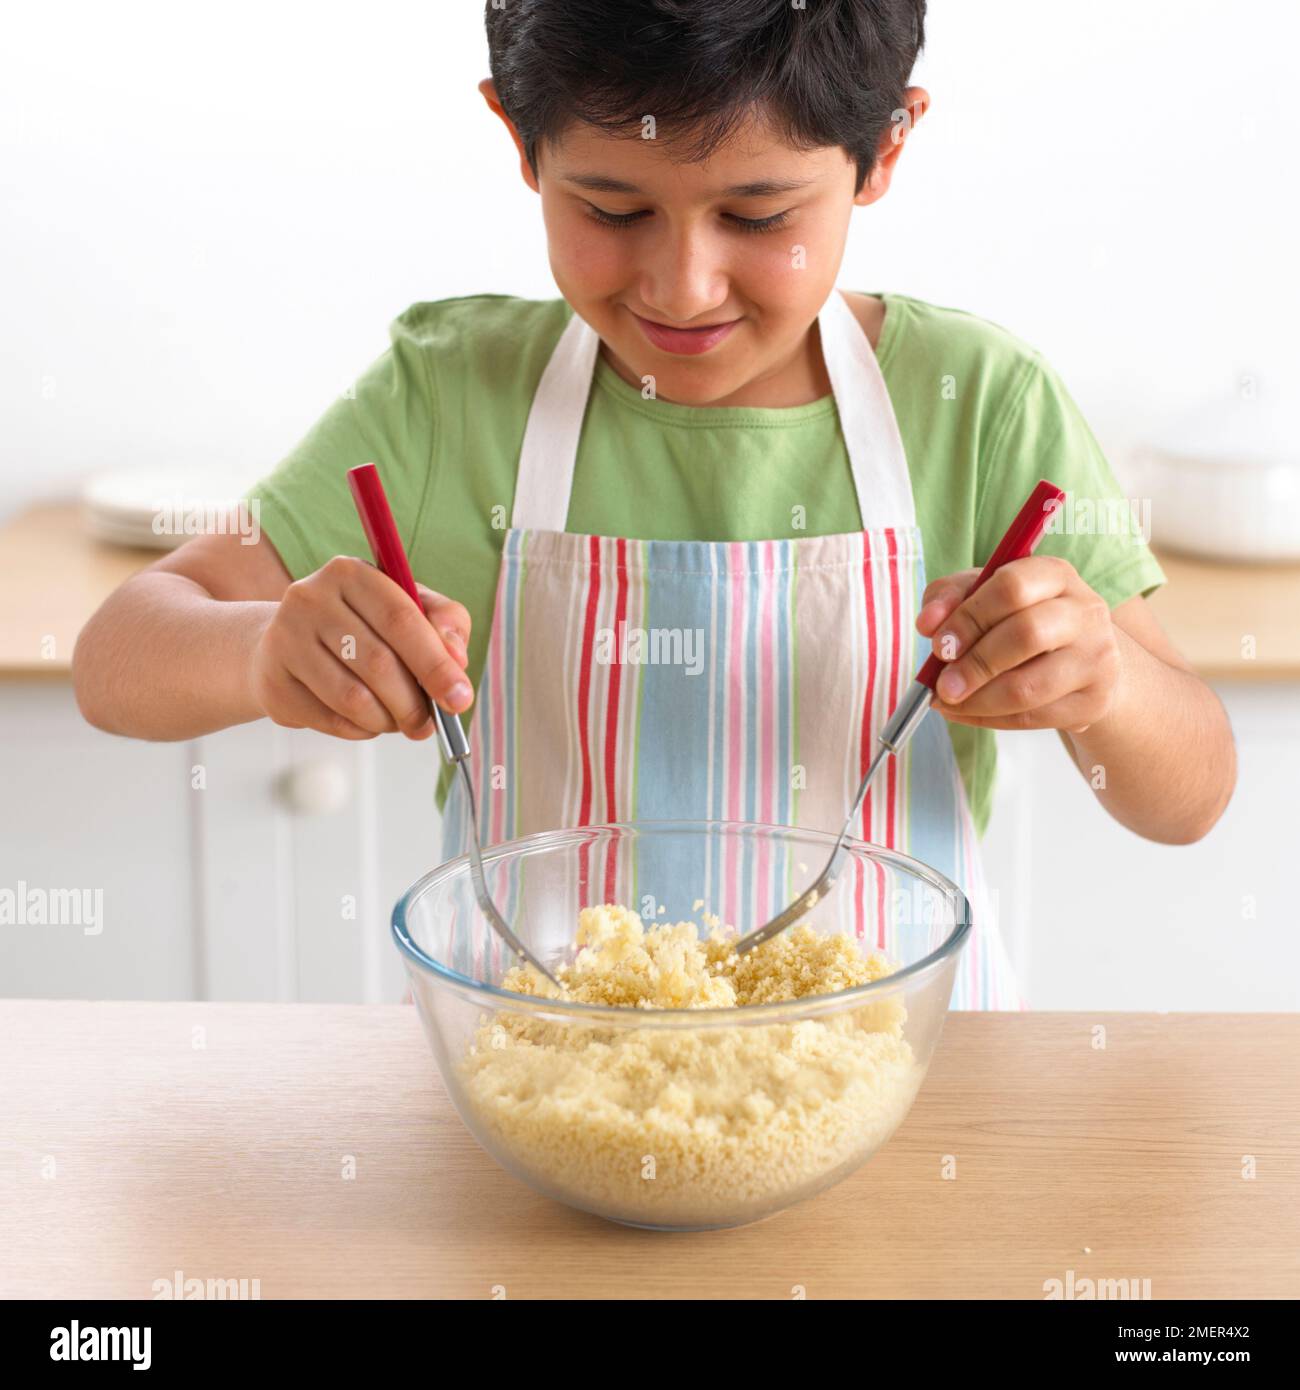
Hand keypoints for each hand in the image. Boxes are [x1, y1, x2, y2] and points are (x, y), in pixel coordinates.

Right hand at [250, 555, 471, 739]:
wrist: (287, 647)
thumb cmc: (362, 626)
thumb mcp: (408, 608)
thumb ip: (444, 623)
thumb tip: (458, 659)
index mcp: (350, 572)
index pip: (401, 619)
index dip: (436, 664)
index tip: (460, 698)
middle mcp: (310, 598)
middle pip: (378, 663)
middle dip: (414, 703)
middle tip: (429, 724)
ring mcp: (285, 640)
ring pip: (354, 698)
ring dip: (388, 720)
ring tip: (399, 721)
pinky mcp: (273, 683)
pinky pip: (331, 720)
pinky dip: (362, 730)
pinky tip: (368, 721)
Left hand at [915, 556, 1119, 732]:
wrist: (1083, 661)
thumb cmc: (1021, 619)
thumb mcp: (984, 594)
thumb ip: (950, 597)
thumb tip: (928, 623)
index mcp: (1055, 574)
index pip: (1012, 587)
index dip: (968, 617)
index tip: (939, 645)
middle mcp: (1085, 611)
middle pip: (1026, 634)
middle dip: (974, 664)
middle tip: (941, 685)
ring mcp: (1096, 658)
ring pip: (1028, 687)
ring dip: (977, 700)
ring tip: (947, 702)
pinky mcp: (1093, 701)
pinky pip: (1032, 718)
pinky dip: (989, 719)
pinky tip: (966, 712)